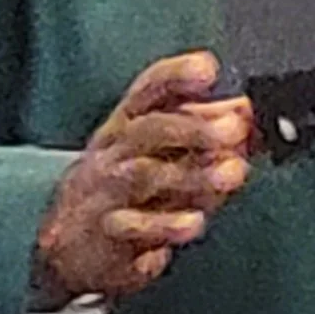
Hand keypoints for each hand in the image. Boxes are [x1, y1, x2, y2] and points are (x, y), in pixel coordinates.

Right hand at [35, 52, 254, 302]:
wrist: (68, 246)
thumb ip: (203, 128)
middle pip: (149, 129)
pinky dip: (166, 225)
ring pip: (145, 175)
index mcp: (128, 123)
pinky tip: (194, 223)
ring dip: (192, 174)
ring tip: (232, 174)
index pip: (149, 89)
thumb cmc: (124, 187)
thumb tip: (245, 110)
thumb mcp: (159, 152)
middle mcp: (115, 151)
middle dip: (195, 127)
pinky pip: (134, 226)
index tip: (208, 68)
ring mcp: (107, 191)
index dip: (177, 74)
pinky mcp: (107, 233)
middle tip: (236, 129)